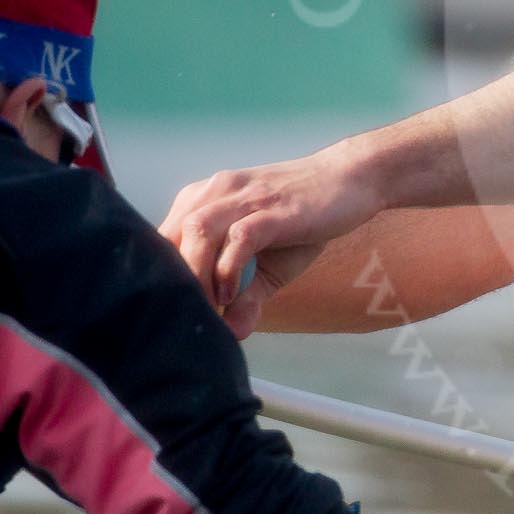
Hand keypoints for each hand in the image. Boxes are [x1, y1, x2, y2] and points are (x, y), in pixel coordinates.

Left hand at [160, 141, 383, 334]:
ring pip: (198, 232)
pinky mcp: (275, 209)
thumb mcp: (273, 264)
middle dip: (172, 282)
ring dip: (195, 275)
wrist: (353, 179)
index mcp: (205, 200)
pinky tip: (231, 296)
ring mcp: (247, 198)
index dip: (160, 278)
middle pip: (172, 237)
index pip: (163, 240)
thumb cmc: (306, 218)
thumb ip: (247, 296)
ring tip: (205, 309)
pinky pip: (239, 237)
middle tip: (185, 317)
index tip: (171, 311)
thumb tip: (232, 334)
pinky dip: (227, 269)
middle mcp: (217, 192)